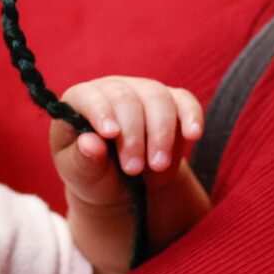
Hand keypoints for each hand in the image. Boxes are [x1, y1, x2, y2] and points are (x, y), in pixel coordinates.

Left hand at [48, 76, 203, 208]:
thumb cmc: (95, 175)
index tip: (110, 134)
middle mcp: (112, 89)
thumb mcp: (83, 175)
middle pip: (126, 98)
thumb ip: (83, 161)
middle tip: (133, 169)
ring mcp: (143, 92)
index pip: (88, 97)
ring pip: (157, 99)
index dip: (100, 112)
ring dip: (161, 133)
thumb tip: (90, 143)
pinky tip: (193, 135)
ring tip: (158, 165)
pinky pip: (185, 101)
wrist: (125, 184)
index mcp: (80, 102)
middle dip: (133, 135)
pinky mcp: (172, 102)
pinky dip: (191, 116)